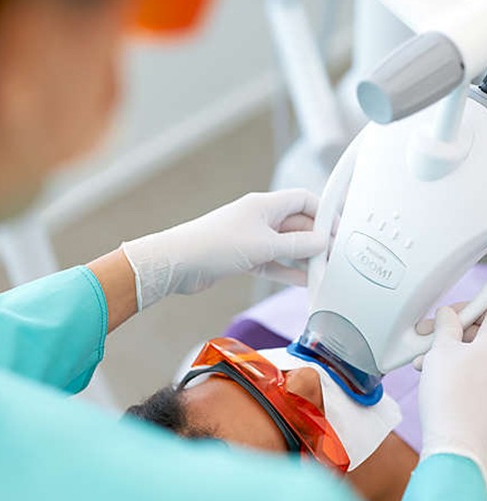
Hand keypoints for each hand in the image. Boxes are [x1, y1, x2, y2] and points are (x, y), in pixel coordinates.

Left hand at [122, 190, 326, 309]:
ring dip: (303, 259)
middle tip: (335, 258)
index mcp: (265, 205)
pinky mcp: (243, 257)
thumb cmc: (216, 245)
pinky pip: (272, 262)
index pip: (304, 200)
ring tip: (323, 273)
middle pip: (297, 225)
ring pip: (286, 247)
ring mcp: (251, 238)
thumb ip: (296, 246)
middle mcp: (260, 219)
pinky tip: (302, 282)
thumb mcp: (264, 245)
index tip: (339, 231)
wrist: (178, 263)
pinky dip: (286, 271)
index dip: (324, 213)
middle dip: (316, 240)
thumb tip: (323, 243)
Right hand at [418, 306, 486, 482]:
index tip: (453, 311)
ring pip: (473, 349)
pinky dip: (452, 364)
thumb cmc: (452, 397)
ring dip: (448, 347)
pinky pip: (471, 367)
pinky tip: (432, 370)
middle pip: (480, 330)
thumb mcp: (441, 350)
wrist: (455, 438)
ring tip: (425, 356)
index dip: (468, 307)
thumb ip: (446, 325)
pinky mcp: (484, 390)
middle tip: (431, 332)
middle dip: (453, 328)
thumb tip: (447, 316)